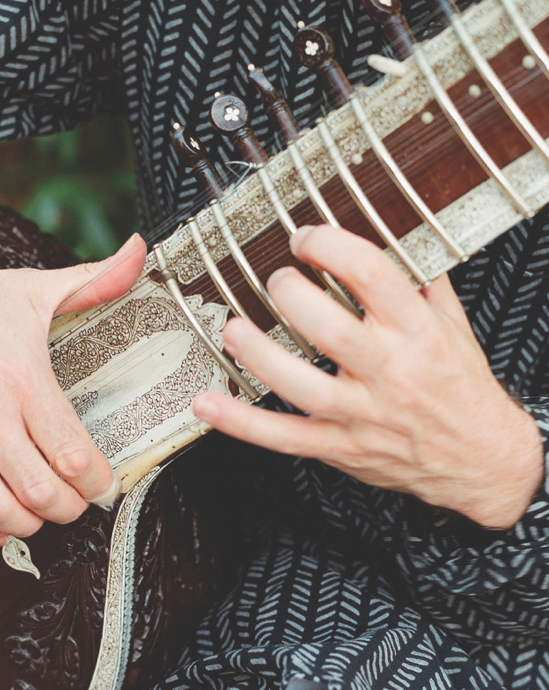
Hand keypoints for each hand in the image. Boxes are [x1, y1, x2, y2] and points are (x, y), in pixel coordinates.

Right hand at [0, 233, 146, 546]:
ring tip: (38, 513)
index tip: (103, 483)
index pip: (72, 455)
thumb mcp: (32, 290)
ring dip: (27, 524)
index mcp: (21, 381)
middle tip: (76, 502)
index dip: (97, 482)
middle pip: (40, 493)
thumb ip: (92, 282)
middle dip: (69, 508)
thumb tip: (136, 257)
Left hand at [193, 224, 543, 529]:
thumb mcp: (453, 325)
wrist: (482, 460)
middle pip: (332, 331)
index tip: (306, 237)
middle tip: (275, 280)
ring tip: (231, 329)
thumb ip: (418, 279)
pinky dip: (242, 423)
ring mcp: (363, 415)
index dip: (331, 246)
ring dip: (259, 356)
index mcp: (419, 333)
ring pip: (304, 387)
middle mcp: (391, 373)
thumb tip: (385, 229)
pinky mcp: (340, 446)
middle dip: (292, 298)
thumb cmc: (461, 388)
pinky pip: (284, 437)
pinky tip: (207, 404)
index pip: (373, 275)